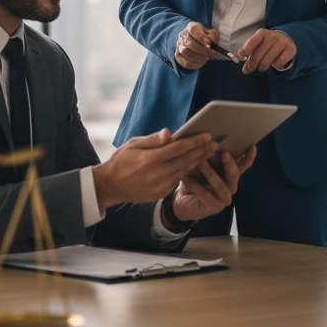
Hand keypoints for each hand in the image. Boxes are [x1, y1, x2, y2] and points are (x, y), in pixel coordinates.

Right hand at [92, 129, 218, 209]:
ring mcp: (160, 186)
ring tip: (210, 151)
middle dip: (202, 150)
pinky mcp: (161, 193)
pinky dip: (189, 170)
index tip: (207, 134)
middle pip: (185, 160)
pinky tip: (197, 163)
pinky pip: (178, 179)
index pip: (178, 148)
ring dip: (199, 160)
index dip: (194, 141)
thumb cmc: (121, 161)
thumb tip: (169, 133)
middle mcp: (157, 174)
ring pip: (184, 170)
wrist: (111, 186)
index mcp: (150, 160)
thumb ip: (153, 140)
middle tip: (215, 142)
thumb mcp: (133, 145)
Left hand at [168, 145, 257, 223]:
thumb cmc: (192, 178)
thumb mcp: (200, 163)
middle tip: (224, 152)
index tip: (252, 146)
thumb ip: (206, 153)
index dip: (249, 157)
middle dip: (230, 163)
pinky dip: (195, 186)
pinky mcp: (214, 208)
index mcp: (230, 174)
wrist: (181, 202)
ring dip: (211, 173)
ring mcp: (224, 198)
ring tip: (200, 162)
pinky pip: (205, 195)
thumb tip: (205, 135)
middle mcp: (231, 186)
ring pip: (221, 185)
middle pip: (234, 174)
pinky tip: (186, 177)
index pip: (243, 165)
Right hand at [175, 21, 219, 69]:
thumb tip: (210, 43)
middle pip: (190, 43)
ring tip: (206, 58)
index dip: (202, 38)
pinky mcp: (178, 55)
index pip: (193, 30)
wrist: (197, 43)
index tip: (209, 45)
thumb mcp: (212, 34)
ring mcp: (179, 45)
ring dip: (199, 58)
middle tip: (211, 54)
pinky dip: (195, 64)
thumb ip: (213, 36)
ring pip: (186, 52)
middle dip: (203, 51)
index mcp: (191, 27)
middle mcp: (183, 35)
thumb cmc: (206, 38)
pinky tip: (202, 63)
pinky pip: (185, 62)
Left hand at [238, 28, 295, 73]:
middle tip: (250, 69)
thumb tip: (245, 70)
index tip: (241, 54)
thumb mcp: (258, 44)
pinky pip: (278, 64)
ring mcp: (281, 43)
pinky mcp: (290, 50)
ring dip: (261, 68)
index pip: (253, 41)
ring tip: (261, 68)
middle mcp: (272, 37)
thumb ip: (250, 55)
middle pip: (258, 55)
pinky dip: (274, 67)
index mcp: (262, 33)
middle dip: (251, 65)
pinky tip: (274, 64)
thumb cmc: (267, 43)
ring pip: (267, 61)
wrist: (286, 38)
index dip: (246, 49)